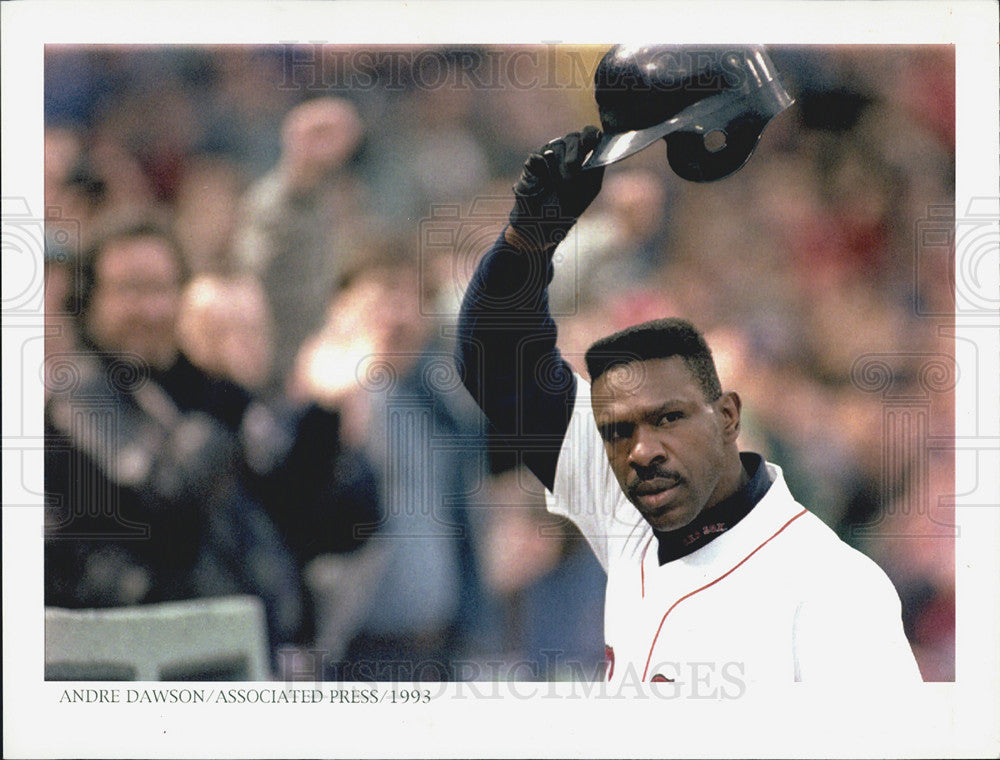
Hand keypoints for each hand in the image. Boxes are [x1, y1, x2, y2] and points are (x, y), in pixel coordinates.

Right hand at [507, 127, 604, 252]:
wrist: (543, 222)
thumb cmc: (569, 206)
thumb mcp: (590, 187)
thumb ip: (597, 166)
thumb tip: (600, 145)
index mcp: (583, 157)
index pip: (589, 135)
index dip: (591, 134)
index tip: (593, 140)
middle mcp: (566, 152)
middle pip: (574, 137)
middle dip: (576, 154)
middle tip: (572, 173)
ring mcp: (549, 155)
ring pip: (558, 145)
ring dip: (561, 164)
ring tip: (560, 182)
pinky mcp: (533, 161)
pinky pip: (541, 156)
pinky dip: (545, 167)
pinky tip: (545, 179)